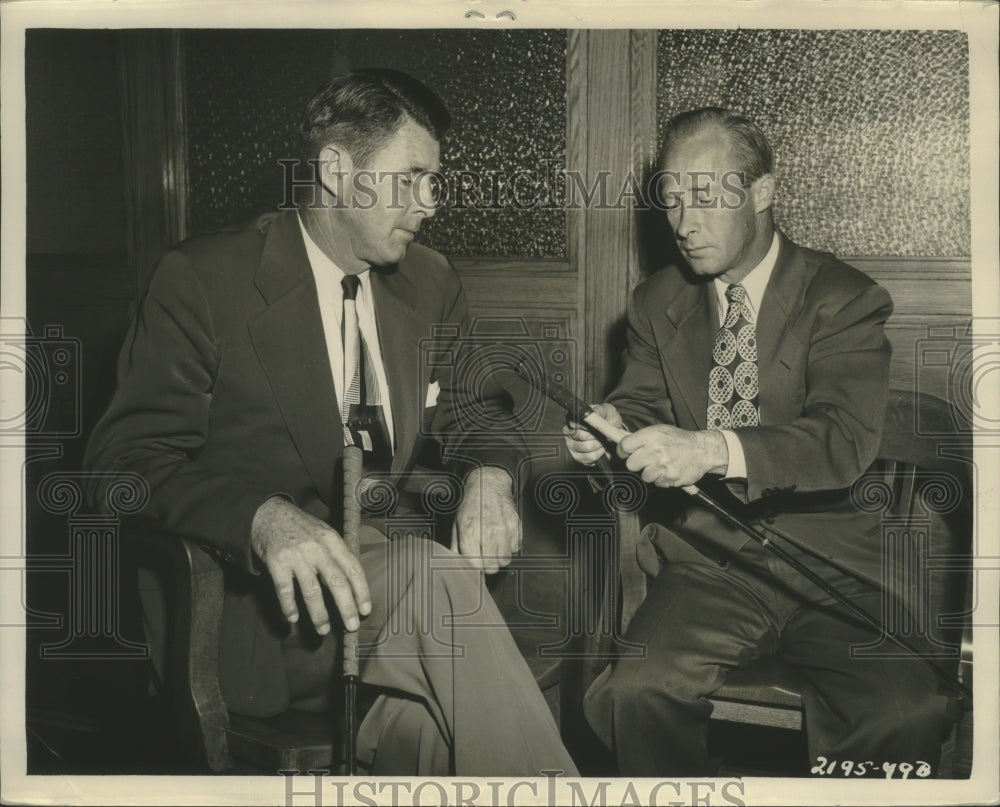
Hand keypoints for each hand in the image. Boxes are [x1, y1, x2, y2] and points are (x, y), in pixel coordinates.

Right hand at [251, 496, 370, 633]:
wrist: (267, 513)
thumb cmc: (300, 527)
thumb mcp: (324, 532)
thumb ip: (337, 554)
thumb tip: (353, 584)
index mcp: (333, 540)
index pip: (353, 568)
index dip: (361, 591)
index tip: (365, 610)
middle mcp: (317, 548)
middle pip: (336, 582)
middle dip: (346, 607)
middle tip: (351, 626)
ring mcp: (296, 555)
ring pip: (312, 591)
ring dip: (319, 615)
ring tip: (323, 630)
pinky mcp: (276, 562)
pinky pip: (285, 591)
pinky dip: (289, 607)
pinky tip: (293, 619)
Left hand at [451, 466, 520, 573]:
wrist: (488, 485)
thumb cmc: (471, 506)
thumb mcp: (457, 525)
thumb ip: (456, 548)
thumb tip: (458, 565)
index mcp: (470, 533)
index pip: (476, 565)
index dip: (476, 566)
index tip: (475, 561)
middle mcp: (488, 533)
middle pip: (493, 567)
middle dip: (488, 564)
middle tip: (485, 556)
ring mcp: (504, 530)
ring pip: (506, 560)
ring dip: (500, 556)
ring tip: (493, 546)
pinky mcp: (516, 527)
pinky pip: (515, 548)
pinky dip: (509, 546)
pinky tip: (502, 536)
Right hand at [562, 403, 622, 464]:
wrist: (614, 435)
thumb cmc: (608, 421)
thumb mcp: (607, 411)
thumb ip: (600, 410)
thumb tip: (594, 412)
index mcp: (574, 420)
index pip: (574, 423)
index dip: (586, 426)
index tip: (595, 427)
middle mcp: (570, 433)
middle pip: (579, 436)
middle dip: (595, 436)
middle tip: (602, 434)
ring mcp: (573, 446)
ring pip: (585, 447)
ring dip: (598, 445)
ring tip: (602, 441)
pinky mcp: (579, 457)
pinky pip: (589, 457)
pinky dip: (599, 453)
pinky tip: (601, 449)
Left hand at [618, 425, 727, 487]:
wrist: (703, 450)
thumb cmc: (681, 440)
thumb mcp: (661, 431)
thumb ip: (642, 438)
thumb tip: (623, 445)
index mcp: (652, 435)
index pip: (625, 446)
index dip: (623, 450)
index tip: (626, 453)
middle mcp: (656, 450)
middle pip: (630, 464)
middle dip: (637, 463)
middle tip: (647, 459)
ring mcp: (662, 465)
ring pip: (644, 476)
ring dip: (651, 472)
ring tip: (662, 464)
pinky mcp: (669, 478)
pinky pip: (657, 483)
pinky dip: (662, 479)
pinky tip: (669, 470)